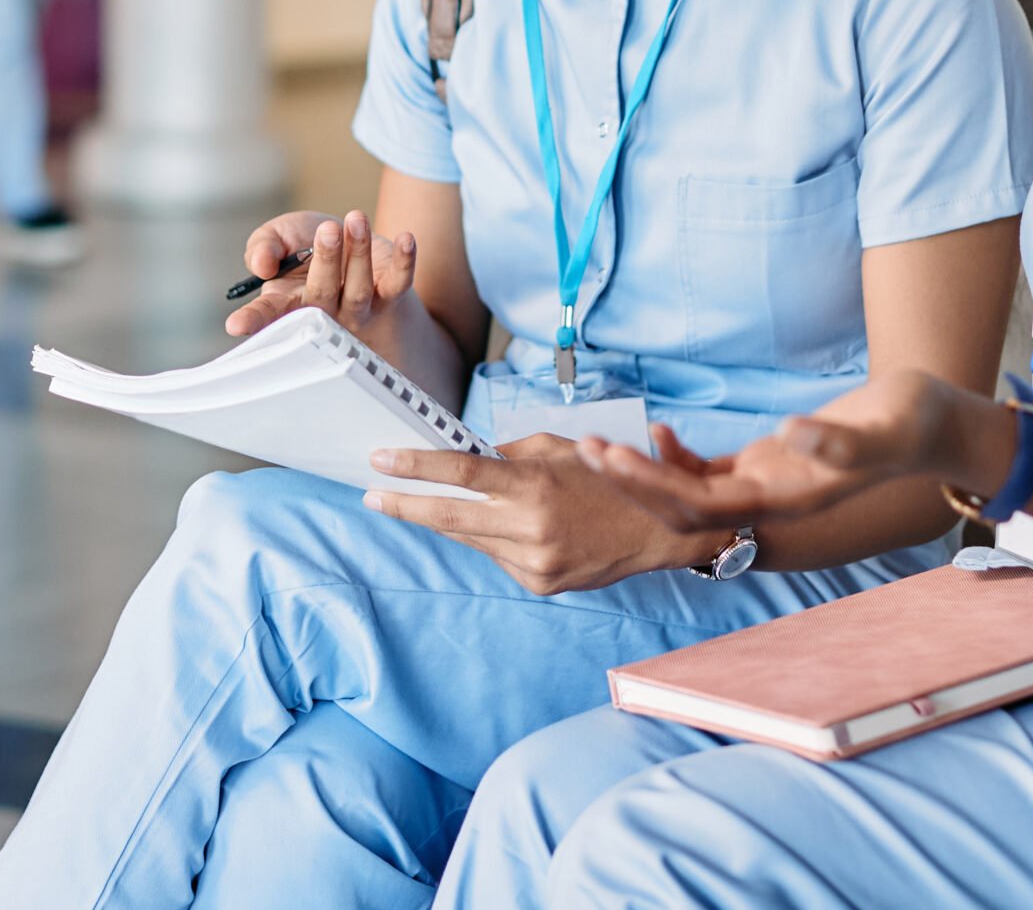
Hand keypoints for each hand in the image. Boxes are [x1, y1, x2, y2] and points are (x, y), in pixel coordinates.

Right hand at [224, 210, 416, 338]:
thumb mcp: (277, 238)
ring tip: (355, 218)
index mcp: (288, 301)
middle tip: (327, 231)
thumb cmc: (305, 247)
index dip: (252, 320)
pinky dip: (404, 263)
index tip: (236, 325)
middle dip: (326, 262)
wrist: (348, 245)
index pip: (267, 315)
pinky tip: (407, 239)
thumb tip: (261, 265)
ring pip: (358, 289)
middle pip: (322, 295)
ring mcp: (357, 308)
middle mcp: (322, 311)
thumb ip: (263, 247)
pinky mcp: (388, 295)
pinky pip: (398, 284)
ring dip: (358, 253)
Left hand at [363, 435, 724, 594]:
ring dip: (450, 521)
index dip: (416, 467)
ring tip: (428, 503)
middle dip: (405, 505)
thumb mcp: (559, 449)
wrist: (660, 533)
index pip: (462, 474)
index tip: (381, 460)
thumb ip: (507, 454)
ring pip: (472, 540)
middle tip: (372, 494)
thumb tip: (461, 456)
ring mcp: (535, 562)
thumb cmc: (608, 479)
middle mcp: (531, 528)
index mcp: (535, 485)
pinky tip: (508, 528)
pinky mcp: (541, 584)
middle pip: (450, 516)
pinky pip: (499, 558)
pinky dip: (493, 540)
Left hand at [579, 369, 963, 533]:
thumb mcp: (885, 427)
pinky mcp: (769, 468)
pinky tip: (659, 433)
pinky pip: (712, 476)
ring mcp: (768, 487)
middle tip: (586, 449)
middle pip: (683, 509)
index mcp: (788, 500)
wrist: (940, 426)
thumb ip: (840, 443)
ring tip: (600, 446)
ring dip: (644, 474)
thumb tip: (790, 435)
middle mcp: (771, 503)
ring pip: (690, 495)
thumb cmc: (915, 424)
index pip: (704, 507)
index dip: (654, 488)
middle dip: (631, 484)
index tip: (613, 458)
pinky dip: (678, 460)